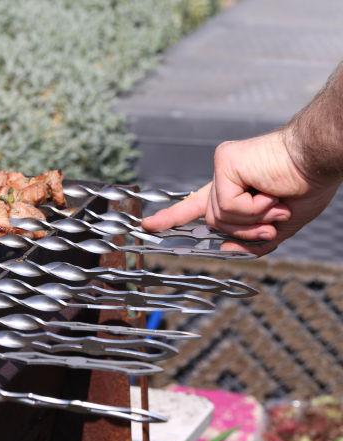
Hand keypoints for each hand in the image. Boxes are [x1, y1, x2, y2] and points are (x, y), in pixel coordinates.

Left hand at [142, 130, 341, 255]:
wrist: (320, 161)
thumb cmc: (307, 186)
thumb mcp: (278, 225)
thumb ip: (252, 241)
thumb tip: (223, 250)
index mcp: (234, 191)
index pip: (195, 206)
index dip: (172, 217)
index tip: (148, 226)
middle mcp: (223, 179)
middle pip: (213, 223)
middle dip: (245, 230)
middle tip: (276, 216)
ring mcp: (221, 169)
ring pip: (218, 218)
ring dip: (252, 220)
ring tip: (276, 202)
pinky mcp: (224, 162)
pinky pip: (226, 205)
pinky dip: (252, 208)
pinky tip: (268, 193)